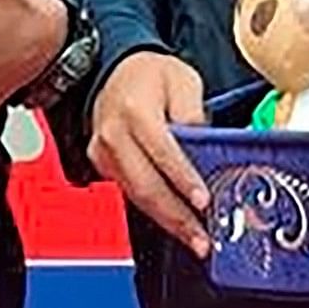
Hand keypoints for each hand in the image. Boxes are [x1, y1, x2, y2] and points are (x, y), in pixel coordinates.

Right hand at [85, 49, 212, 257]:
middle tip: (201, 238)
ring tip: (193, 239)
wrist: (115, 69)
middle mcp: (114, 136)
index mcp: (136, 111)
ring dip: (166, 221)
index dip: (184, 179)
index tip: (203, 201)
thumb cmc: (152, 74)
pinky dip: (153, 210)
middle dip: (176, 216)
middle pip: (145, 185)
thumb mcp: (184, 82)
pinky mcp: (102, 165)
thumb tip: (206, 147)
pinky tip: (175, 222)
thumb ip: (194, 115)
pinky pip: (129, 192)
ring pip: (135, 195)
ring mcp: (103, 153)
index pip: (162, 152)